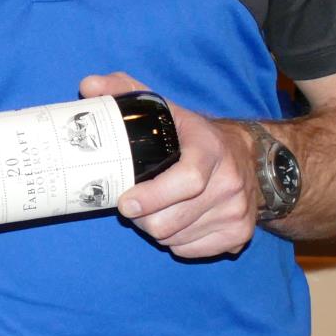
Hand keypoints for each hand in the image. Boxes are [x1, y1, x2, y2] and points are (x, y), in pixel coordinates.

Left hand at [81, 72, 258, 258]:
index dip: (153, 196)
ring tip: (151, 212)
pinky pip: (193, 250)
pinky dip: (176, 242)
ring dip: (157, 230)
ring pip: (179, 238)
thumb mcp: (162, 107)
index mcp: (209, 148)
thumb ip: (124, 91)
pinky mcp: (241, 234)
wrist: (247, 156)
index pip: (187, 180)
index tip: (125, 203)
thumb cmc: (192, 133)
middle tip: (130, 207)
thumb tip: (88, 86)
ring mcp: (238, 210)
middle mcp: (230, 181)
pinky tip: (173, 222)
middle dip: (143, 219)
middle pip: (176, 218)